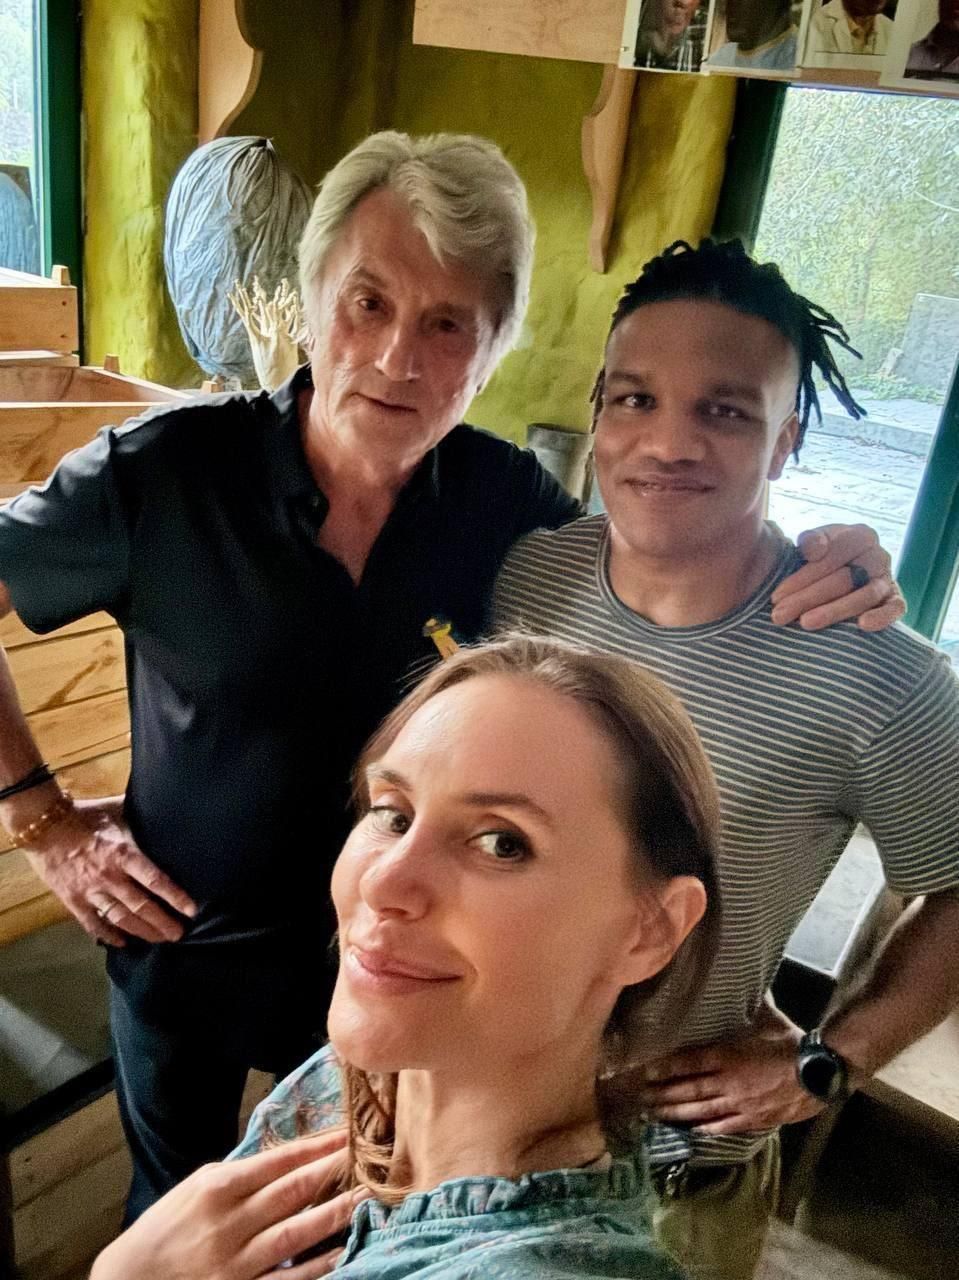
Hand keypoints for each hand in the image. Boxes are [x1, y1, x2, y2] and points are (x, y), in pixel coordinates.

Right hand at [22, 794, 196, 945]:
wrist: (43, 824)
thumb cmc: (84, 814)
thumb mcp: (117, 810)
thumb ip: (140, 814)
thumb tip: (163, 805)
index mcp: (123, 853)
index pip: (155, 880)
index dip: (175, 897)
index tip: (191, 910)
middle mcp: (110, 876)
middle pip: (142, 906)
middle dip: (163, 923)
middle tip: (179, 934)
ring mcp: (90, 890)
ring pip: (121, 918)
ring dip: (142, 931)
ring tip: (159, 939)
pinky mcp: (72, 899)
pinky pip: (92, 922)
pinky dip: (108, 935)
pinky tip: (122, 942)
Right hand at [91, 1129, 363, 1279]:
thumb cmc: (166, 1228)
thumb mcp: (196, 1189)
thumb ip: (239, 1176)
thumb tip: (286, 1158)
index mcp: (217, 1186)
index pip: (279, 1160)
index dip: (317, 1146)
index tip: (346, 1133)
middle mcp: (229, 1221)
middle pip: (292, 1190)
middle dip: (332, 1171)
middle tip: (368, 1155)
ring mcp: (236, 1260)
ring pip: (296, 1232)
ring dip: (335, 1213)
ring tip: (366, 1196)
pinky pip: (288, 1278)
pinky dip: (317, 1264)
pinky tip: (342, 1250)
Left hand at [631, 1008, 822, 1133]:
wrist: (819, 1074)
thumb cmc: (792, 1043)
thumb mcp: (768, 1017)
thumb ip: (751, 1003)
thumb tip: (746, 980)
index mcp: (728, 1055)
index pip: (689, 1062)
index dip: (666, 1067)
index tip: (646, 1071)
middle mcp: (728, 1082)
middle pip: (688, 1089)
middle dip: (662, 1094)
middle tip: (640, 1098)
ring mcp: (740, 1104)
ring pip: (700, 1111)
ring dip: (676, 1113)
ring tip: (655, 1115)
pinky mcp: (754, 1120)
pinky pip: (724, 1126)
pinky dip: (707, 1129)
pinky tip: (692, 1130)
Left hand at [770, 523, 905, 631]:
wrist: (844, 574)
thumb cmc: (822, 559)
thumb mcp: (813, 544)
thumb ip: (811, 540)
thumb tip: (813, 550)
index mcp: (859, 535)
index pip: (830, 555)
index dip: (801, 577)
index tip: (776, 597)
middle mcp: (878, 555)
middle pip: (843, 578)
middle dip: (807, 598)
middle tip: (780, 616)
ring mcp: (888, 578)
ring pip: (864, 595)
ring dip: (834, 611)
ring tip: (806, 623)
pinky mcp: (896, 600)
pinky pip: (895, 609)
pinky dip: (882, 617)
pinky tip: (863, 626)